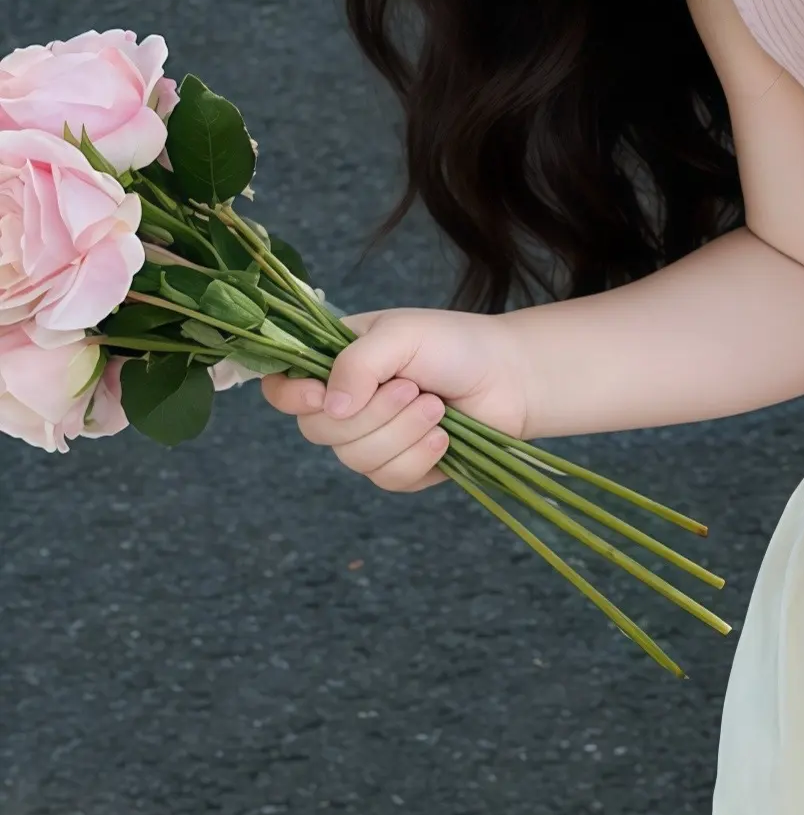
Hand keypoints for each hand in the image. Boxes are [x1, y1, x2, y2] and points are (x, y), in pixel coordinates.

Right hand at [260, 306, 526, 493]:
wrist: (511, 378)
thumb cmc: (454, 345)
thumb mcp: (401, 336)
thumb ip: (357, 363)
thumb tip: (330, 407)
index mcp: (334, 362)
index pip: (281, 387)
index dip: (291, 397)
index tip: (322, 395)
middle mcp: (345, 403)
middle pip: (318, 430)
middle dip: (371, 413)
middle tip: (413, 388)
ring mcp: (371, 440)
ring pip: (355, 459)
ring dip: (401, 433)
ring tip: (436, 407)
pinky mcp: (401, 469)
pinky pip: (389, 479)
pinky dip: (419, 458)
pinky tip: (444, 437)